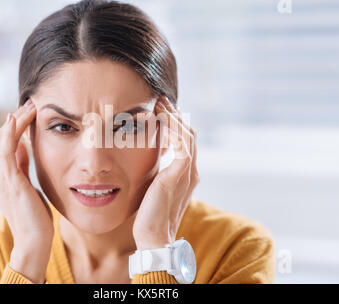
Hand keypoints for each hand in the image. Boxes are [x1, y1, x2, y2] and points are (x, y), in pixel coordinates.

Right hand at [0, 98, 52, 282]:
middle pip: (3, 136)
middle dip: (18, 117)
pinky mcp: (8, 179)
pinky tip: (18, 119)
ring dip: (18, 119)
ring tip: (32, 105)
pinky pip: (6, 149)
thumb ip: (22, 165)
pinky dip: (11, 132)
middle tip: (34, 102)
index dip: (17, 124)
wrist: (34, 237)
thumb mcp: (28, 183)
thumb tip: (24, 145)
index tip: (31, 110)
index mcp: (0, 174)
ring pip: (3, 138)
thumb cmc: (34, 213)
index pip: (6, 141)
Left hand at [132, 96, 198, 249]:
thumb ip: (157, 174)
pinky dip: (172, 127)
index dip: (175, 124)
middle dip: (175, 115)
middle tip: (160, 101)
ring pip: (187, 134)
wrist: (154, 237)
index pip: (185, 141)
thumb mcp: (154, 190)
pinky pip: (181, 142)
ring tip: (160, 105)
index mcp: (186, 174)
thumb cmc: (150, 216)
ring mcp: (187, 172)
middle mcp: (191, 171)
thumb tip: (147, 163)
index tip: (160, 111)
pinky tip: (159, 118)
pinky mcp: (179, 173)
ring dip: (173, 117)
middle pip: (189, 133)